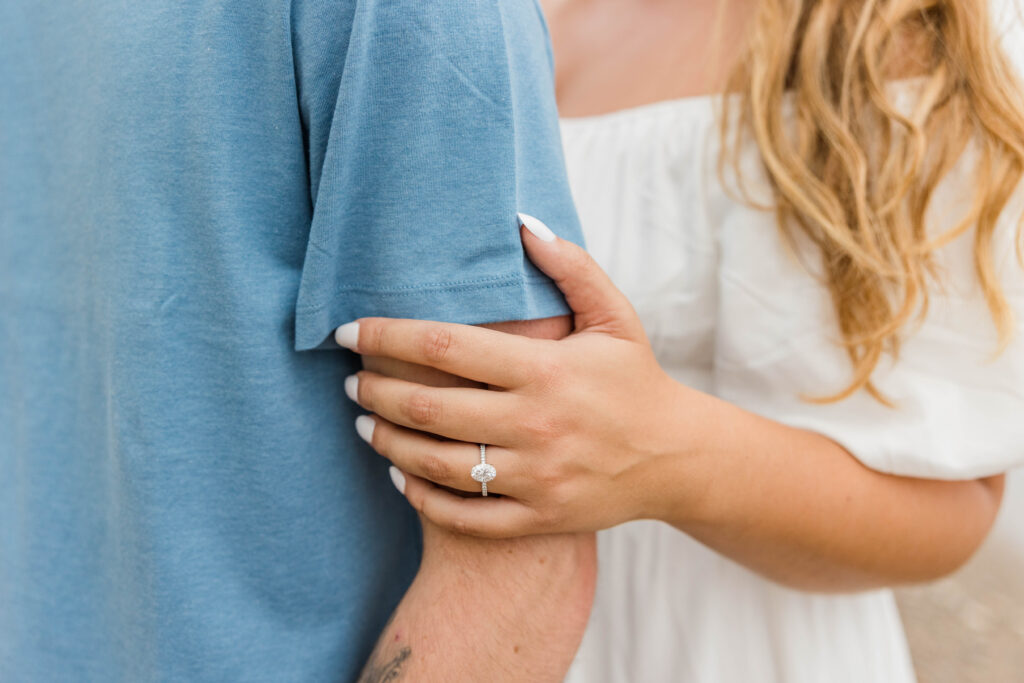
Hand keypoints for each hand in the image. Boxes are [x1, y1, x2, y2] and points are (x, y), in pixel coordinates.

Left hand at [335, 219, 698, 537]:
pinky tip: (400, 475)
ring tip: (363, 425)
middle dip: (376, 392)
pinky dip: (422, 496)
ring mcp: (537, 477)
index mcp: (547, 370)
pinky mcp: (540, 516)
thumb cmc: (635, 380)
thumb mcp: (614, 316)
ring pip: (437, 465)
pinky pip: (465, 515)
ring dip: (387, 443)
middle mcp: (537, 425)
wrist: (676, 458)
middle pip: (430, 409)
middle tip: (351, 381)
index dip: (386, 336)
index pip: (444, 348)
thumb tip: (519, 220)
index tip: (349, 331)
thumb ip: (570, 267)